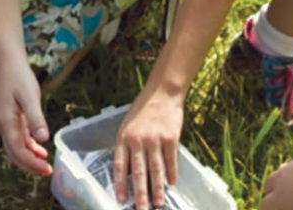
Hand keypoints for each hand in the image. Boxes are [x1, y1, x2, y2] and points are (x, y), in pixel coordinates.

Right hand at [0, 60, 51, 175]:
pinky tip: (41, 151)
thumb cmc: (19, 77)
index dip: (31, 163)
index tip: (46, 169)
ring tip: (45, 166)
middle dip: (30, 166)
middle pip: (15, 154)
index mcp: (7, 123)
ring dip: (30, 159)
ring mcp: (9, 123)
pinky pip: (20, 139)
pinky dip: (29, 148)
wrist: (11, 63)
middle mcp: (5, 126)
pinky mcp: (14, 119)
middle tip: (48, 172)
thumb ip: (36, 118)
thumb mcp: (30, 96)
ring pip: (17, 149)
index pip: (18, 151)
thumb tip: (43, 139)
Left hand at [112, 90, 182, 209]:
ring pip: (156, 169)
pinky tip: (171, 184)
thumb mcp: (128, 126)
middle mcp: (138, 140)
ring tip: (158, 203)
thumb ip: (128, 147)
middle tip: (141, 209)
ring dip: (157, 188)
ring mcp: (155, 139)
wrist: (162, 93)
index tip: (121, 200)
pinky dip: (171, 173)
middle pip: (139, 172)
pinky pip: (171, 160)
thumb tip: (130, 173)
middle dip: (140, 193)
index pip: (120, 165)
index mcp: (124, 138)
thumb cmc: (143, 111)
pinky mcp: (171, 137)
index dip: (121, 184)